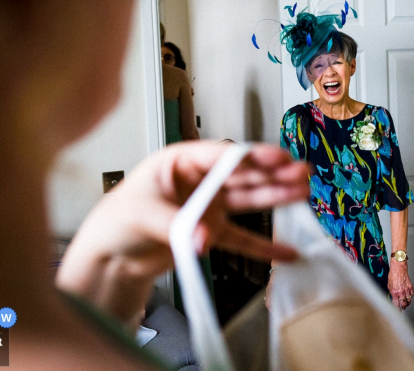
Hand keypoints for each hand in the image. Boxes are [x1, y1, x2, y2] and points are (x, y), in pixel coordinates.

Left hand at [56, 142, 307, 327]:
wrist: (111, 257)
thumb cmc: (117, 222)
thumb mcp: (142, 214)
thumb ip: (177, 224)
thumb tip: (206, 237)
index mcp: (180, 161)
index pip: (222, 156)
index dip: (252, 156)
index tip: (277, 157)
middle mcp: (199, 181)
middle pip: (242, 174)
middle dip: (273, 173)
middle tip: (300, 171)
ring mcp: (208, 206)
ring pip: (248, 199)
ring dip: (275, 197)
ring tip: (302, 193)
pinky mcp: (211, 232)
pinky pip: (242, 238)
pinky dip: (263, 246)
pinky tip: (285, 250)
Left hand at [388, 258, 413, 309]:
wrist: (399, 268)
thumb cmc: (393, 275)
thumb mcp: (389, 285)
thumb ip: (391, 293)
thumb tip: (393, 298)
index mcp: (395, 292)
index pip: (396, 304)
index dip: (397, 309)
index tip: (398, 311)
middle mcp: (401, 292)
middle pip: (404, 304)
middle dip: (403, 307)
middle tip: (402, 308)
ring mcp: (407, 289)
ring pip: (409, 300)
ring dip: (407, 303)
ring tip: (406, 304)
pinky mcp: (410, 287)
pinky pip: (412, 294)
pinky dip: (410, 296)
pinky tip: (408, 296)